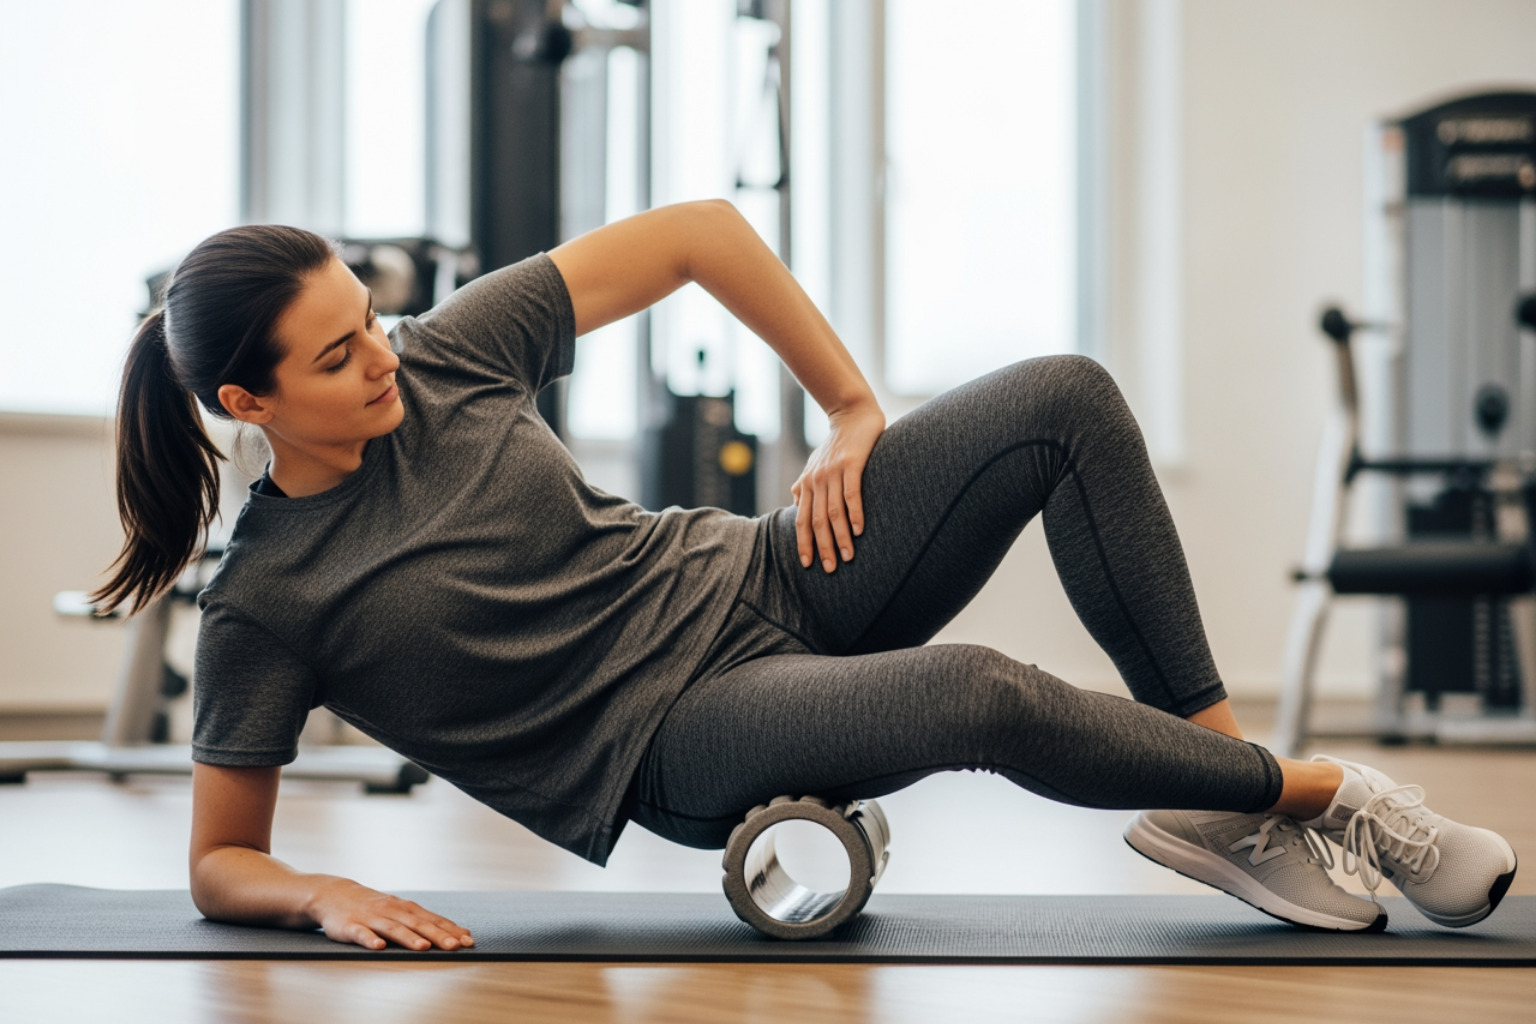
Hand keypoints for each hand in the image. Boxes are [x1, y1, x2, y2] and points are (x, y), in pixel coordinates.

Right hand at [307, 877, 474, 951]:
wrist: (335, 894)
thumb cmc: (375, 907)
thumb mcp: (400, 910)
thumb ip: (424, 922)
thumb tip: (458, 934)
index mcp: (406, 909)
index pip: (434, 920)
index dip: (451, 930)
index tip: (469, 941)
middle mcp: (392, 911)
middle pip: (419, 924)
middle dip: (438, 935)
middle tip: (455, 946)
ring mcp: (372, 918)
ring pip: (393, 928)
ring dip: (409, 938)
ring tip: (424, 947)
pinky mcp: (351, 926)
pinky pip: (362, 934)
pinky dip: (370, 939)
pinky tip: (379, 947)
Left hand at [792, 402, 885, 572]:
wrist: (852, 413)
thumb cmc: (836, 444)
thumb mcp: (814, 464)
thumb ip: (804, 485)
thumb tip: (795, 503)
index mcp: (807, 484)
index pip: (802, 520)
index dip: (804, 543)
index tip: (808, 564)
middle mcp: (816, 480)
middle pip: (817, 521)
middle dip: (823, 547)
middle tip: (831, 569)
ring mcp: (833, 472)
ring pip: (834, 512)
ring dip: (841, 537)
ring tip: (849, 556)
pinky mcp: (852, 464)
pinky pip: (851, 494)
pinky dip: (855, 514)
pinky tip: (860, 530)